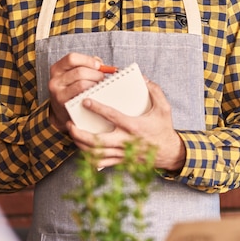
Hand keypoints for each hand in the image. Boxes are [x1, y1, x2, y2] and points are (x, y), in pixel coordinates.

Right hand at [48, 52, 106, 132]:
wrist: (63, 109)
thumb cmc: (72, 87)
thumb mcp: (75, 73)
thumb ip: (87, 65)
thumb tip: (101, 64)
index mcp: (57, 68)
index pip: (72, 58)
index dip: (88, 60)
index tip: (98, 65)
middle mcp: (55, 80)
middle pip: (79, 72)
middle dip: (95, 74)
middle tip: (102, 77)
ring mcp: (58, 93)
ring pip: (82, 84)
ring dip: (95, 84)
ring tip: (99, 85)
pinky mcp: (64, 104)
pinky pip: (82, 96)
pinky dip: (92, 93)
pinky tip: (95, 93)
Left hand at [67, 78, 185, 171]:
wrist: (169, 153)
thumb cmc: (164, 128)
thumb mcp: (164, 107)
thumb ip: (154, 90)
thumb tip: (143, 78)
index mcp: (134, 126)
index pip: (112, 116)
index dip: (97, 108)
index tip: (85, 101)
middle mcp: (125, 141)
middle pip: (96, 141)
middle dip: (80, 134)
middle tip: (70, 124)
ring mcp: (122, 153)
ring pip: (95, 153)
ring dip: (81, 145)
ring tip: (73, 134)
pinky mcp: (121, 161)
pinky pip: (101, 162)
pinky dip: (88, 157)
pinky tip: (82, 148)